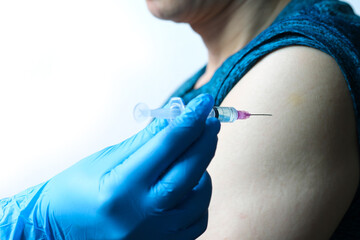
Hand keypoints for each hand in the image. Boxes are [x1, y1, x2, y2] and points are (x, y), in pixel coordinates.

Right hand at [0, 94, 219, 239]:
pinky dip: (199, 198)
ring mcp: (155, 236)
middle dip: (205, 141)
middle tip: (209, 121)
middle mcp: (141, 216)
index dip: (189, 120)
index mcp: (120, 188)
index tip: (203, 102)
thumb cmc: (75, 193)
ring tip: (191, 156)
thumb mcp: (103, 159)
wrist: (59, 231)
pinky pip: (197, 220)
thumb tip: (173, 117)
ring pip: (200, 199)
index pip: (166, 146)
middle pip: (189, 172)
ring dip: (203, 171)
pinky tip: (187, 185)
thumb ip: (143, 140)